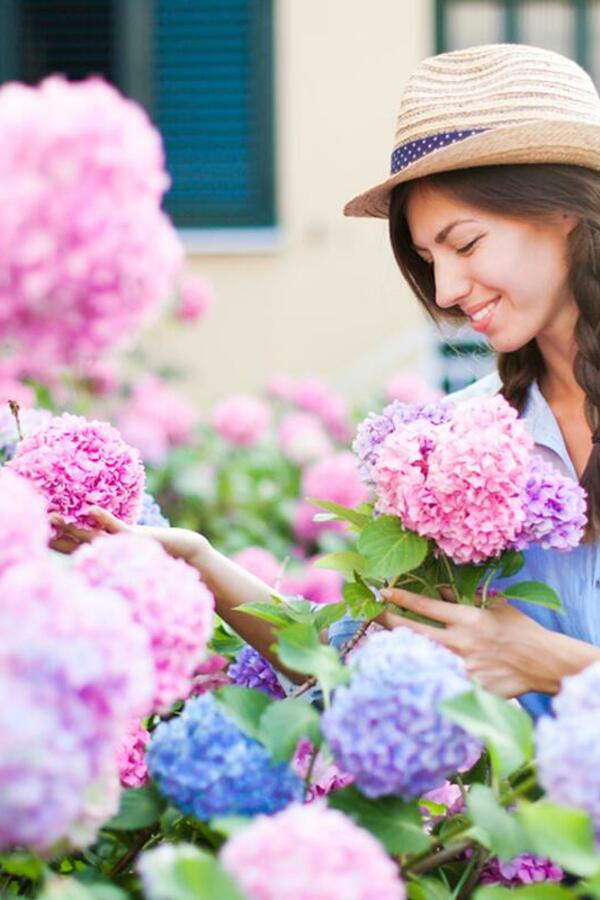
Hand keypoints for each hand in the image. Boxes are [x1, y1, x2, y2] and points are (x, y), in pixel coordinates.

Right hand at [49, 506, 210, 568]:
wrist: (184, 551)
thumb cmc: (156, 544)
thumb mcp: (130, 537)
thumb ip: (114, 532)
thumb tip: (98, 521)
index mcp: (106, 550)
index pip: (73, 546)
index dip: (55, 539)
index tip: (38, 529)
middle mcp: (109, 550)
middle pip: (75, 543)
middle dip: (55, 533)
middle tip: (36, 522)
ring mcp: (121, 545)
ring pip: (91, 536)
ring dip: (71, 527)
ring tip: (52, 517)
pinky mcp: (136, 539)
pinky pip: (117, 527)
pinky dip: (104, 518)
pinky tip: (90, 509)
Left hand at [378, 587, 555, 697]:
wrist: (541, 662)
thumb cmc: (519, 630)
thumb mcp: (494, 607)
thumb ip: (465, 599)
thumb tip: (442, 592)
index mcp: (466, 618)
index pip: (425, 606)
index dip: (401, 598)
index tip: (383, 593)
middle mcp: (459, 641)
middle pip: (413, 630)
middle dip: (388, 621)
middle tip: (373, 616)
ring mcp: (461, 666)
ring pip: (420, 656)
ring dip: (400, 648)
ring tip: (383, 642)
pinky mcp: (467, 686)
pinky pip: (437, 679)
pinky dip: (421, 674)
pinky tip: (406, 672)